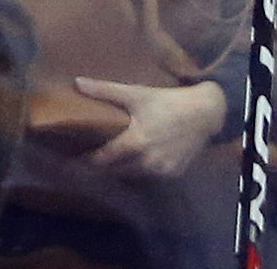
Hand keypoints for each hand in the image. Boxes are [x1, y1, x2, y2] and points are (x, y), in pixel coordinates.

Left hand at [76, 77, 226, 177]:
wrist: (205, 114)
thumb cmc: (168, 102)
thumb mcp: (137, 94)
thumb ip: (106, 91)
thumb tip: (77, 82)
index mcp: (135, 142)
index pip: (103, 159)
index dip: (86, 161)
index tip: (72, 160)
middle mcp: (148, 161)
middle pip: (116, 171)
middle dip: (101, 168)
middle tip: (86, 163)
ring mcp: (162, 170)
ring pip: (133, 176)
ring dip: (120, 171)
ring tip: (108, 164)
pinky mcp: (174, 173)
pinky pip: (150, 177)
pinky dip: (140, 172)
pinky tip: (133, 165)